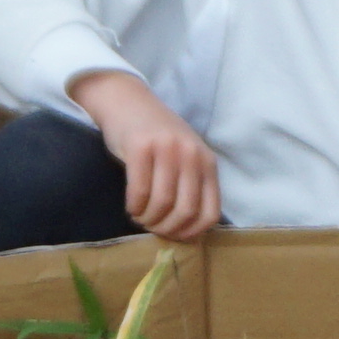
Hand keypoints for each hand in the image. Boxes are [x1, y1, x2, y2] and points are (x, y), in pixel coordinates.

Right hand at [77, 72, 220, 240]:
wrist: (128, 102)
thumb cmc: (157, 137)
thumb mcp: (185, 158)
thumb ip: (191, 186)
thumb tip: (188, 231)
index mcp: (207, 162)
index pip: (210, 212)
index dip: (192, 233)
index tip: (175, 236)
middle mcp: (191, 155)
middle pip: (185, 211)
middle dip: (167, 228)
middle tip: (153, 227)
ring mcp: (167, 150)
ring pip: (162, 203)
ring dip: (148, 219)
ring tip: (140, 217)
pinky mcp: (141, 147)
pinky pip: (140, 191)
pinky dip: (134, 207)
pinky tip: (132, 206)